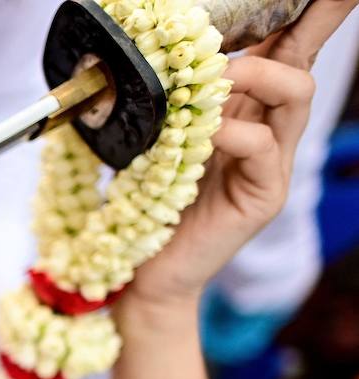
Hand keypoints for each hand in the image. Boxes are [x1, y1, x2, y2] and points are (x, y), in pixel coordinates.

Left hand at [129, 0, 357, 308]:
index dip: (305, 13)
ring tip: (217, 78)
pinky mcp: (264, 194)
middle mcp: (269, 128)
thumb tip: (161, 50)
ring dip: (256, 74)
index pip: (283, 48)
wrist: (148, 269)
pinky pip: (263, 145)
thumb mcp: (158, 136)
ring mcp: (273, 162)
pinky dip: (232, 132)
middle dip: (313, 18)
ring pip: (296, 92)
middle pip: (303, 59)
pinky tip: (205, 135)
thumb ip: (172, 98)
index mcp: (245, 107)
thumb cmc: (151, 201)